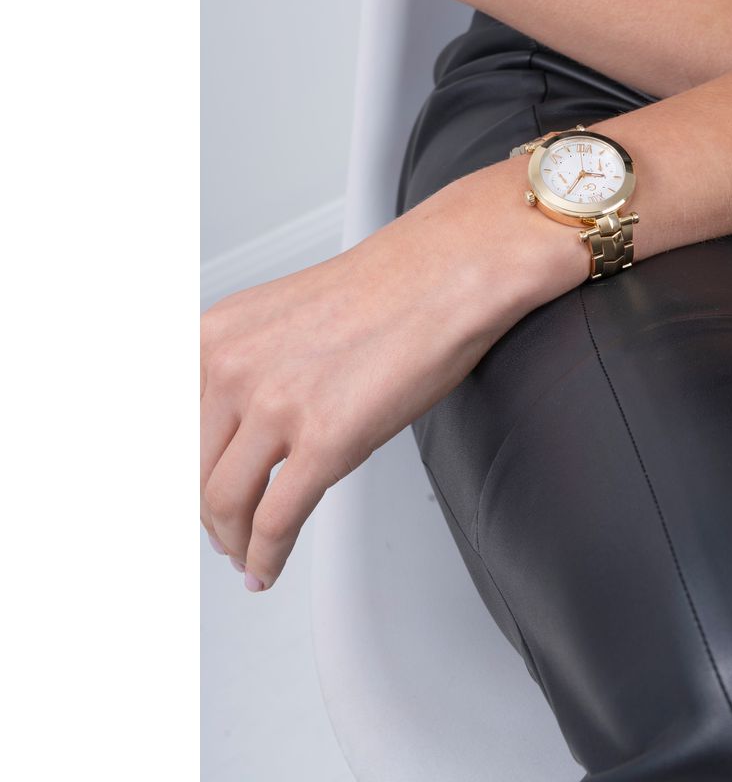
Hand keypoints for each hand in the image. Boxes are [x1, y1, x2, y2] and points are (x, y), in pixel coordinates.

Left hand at [200, 156, 582, 591]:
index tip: (190, 492)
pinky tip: (268, 566)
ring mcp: (276, 404)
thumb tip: (241, 425)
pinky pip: (277, 521)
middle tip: (226, 531)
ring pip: (225, 503)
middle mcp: (233, 366)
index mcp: (218, 334)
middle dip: (211, 512)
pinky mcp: (324, 440)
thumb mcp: (286, 316)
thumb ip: (251, 365)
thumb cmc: (392, 287)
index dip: (183, 472)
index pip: (173, 426)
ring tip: (247, 554)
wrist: (449, 273)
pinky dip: (266, 556)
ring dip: (234, 541)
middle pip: (195, 470)